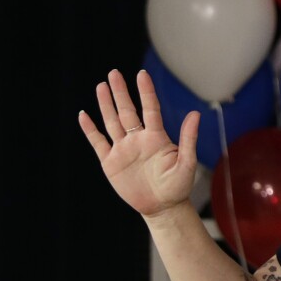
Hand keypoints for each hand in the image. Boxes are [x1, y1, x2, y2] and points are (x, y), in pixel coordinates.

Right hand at [78, 69, 199, 217]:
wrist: (163, 207)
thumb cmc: (178, 186)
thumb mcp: (187, 163)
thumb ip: (188, 138)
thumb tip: (196, 113)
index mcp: (157, 138)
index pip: (150, 109)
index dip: (146, 92)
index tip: (142, 74)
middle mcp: (138, 139)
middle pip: (127, 111)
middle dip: (120, 92)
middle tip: (113, 73)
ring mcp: (123, 150)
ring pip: (112, 122)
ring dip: (106, 105)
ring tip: (101, 86)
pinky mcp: (111, 162)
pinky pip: (98, 142)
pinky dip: (90, 129)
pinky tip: (84, 115)